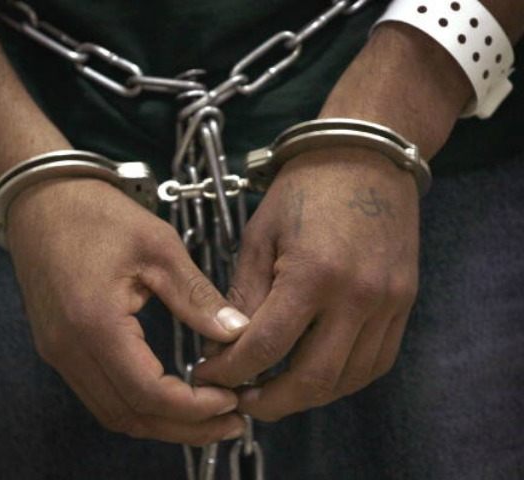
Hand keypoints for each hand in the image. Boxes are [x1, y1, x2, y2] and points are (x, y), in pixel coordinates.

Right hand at [6, 178, 250, 444]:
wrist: (41, 200)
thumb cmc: (97, 214)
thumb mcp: (158, 247)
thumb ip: (197, 296)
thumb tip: (238, 332)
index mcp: (95, 324)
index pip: (148, 393)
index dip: (194, 407)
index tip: (231, 400)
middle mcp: (69, 350)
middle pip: (130, 415)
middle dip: (185, 427)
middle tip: (229, 421)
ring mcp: (58, 353)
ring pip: (114, 412)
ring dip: (161, 422)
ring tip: (207, 416)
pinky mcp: (58, 349)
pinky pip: (100, 395)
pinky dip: (138, 405)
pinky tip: (168, 397)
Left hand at [196, 147, 419, 420]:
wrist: (366, 158)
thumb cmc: (305, 189)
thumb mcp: (259, 236)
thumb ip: (244, 296)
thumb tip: (225, 344)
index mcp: (313, 273)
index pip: (266, 348)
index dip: (230, 371)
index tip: (209, 374)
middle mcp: (358, 297)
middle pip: (311, 380)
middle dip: (269, 401)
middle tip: (240, 400)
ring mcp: (388, 304)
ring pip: (347, 380)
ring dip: (306, 396)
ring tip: (274, 390)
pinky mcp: (403, 304)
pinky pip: (375, 362)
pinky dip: (342, 379)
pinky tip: (315, 372)